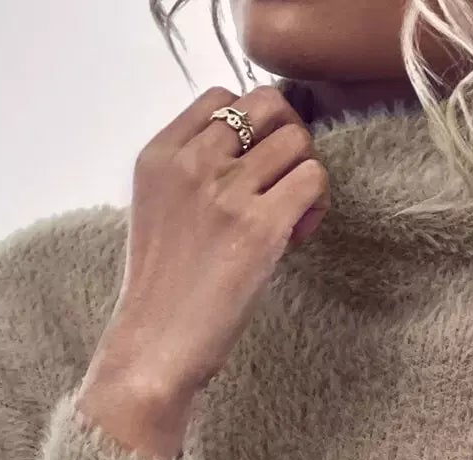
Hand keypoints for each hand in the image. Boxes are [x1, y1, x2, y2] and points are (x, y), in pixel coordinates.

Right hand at [78, 81, 328, 459]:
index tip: (251, 169)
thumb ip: (191, 174)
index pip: (222, 97)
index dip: (251, 126)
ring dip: (306, 173)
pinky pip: (313, 179)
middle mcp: (192, 163)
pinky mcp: (260, 227)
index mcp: (160, 154)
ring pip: (298, 140)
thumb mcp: (157, 212)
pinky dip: (317, 203)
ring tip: (292, 217)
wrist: (154, 349)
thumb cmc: (161, 294)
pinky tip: (299, 236)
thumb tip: (251, 154)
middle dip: (287, 137)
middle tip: (284, 183)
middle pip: (267, 104)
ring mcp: (226, 192)